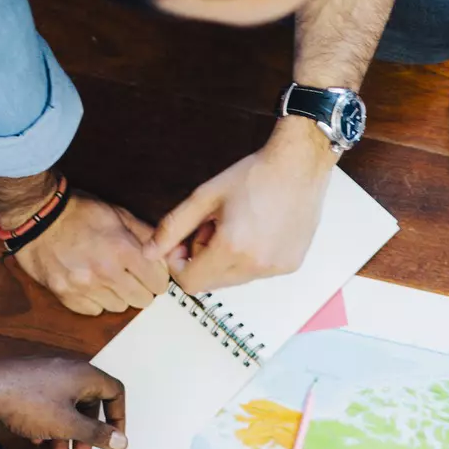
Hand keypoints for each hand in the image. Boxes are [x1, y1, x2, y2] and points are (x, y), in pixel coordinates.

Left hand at [0, 355, 127, 448]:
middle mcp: (67, 370)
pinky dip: (48, 424)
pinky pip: (48, 404)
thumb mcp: (69, 425)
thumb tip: (121, 441)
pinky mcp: (28, 382)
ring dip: (66, 434)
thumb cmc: (27, 401)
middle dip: (86, 433)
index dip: (118, 417)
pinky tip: (38, 441)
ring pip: (66, 407)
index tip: (113, 437)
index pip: (115, 392)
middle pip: (88, 404)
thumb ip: (97, 434)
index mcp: (84, 375)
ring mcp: (46, 375)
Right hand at [11, 194, 166, 316]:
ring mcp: (84, 287)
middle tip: (130, 275)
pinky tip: (91, 283)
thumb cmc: (78, 212)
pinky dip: (96, 300)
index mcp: (123, 250)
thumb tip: (169, 252)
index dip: (157, 277)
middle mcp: (105, 272)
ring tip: (107, 277)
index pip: (158, 283)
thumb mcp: (118, 214)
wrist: (36, 217)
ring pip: (119, 307)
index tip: (150, 273)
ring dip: (118, 295)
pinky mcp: (66, 296)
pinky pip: (94, 311)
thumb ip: (146, 235)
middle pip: (142, 300)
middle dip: (141, 288)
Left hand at [147, 119, 336, 294]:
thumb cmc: (254, 175)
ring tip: (238, 225)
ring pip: (234, 279)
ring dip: (226, 259)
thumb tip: (149, 252)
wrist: (299, 166)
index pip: (189, 282)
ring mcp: (275, 269)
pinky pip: (257, 272)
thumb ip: (172, 227)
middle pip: (211, 283)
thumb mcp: (204, 197)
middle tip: (213, 226)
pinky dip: (250, 257)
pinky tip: (259, 229)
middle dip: (202, 259)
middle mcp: (256, 265)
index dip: (178, 264)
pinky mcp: (290, 265)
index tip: (183, 241)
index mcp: (231, 248)